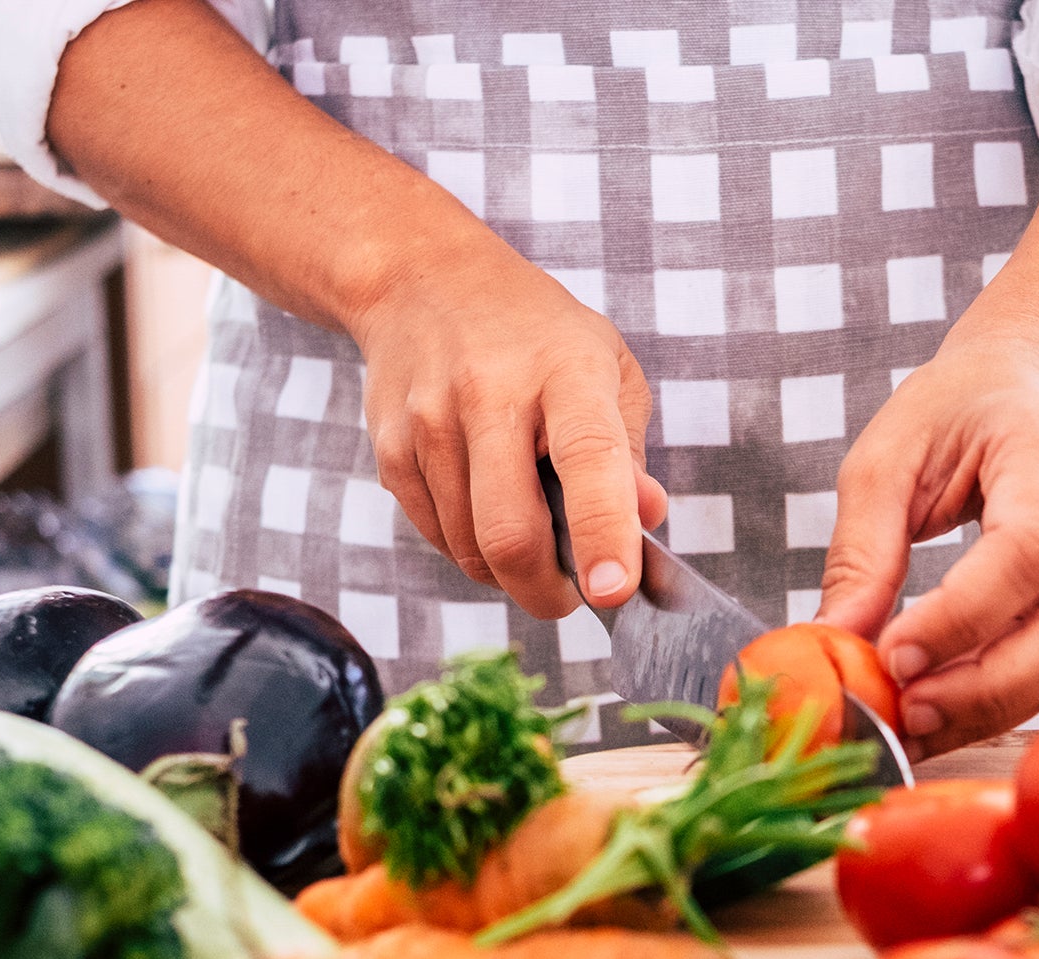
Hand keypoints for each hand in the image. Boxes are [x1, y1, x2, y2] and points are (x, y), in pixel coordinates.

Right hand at [348, 230, 666, 617]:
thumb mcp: (606, 369)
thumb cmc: (535, 335)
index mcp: (566, 371)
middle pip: (511, 533)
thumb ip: (627, 454)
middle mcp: (491, 394)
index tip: (613, 592)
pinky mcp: (392, 449)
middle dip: (545, 591)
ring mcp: (431, 422)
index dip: (603, 534)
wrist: (423, 281)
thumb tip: (647, 520)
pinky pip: (436, 536)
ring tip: (530, 532)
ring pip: (470, 549)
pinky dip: (469, 548)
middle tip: (570, 596)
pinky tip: (484, 507)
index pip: (590, 461)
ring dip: (507, 571)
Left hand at [818, 333, 1038, 757]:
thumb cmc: (957, 409)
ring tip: (916, 725)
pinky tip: (944, 713)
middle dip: (987, 685)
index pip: (1025, 551)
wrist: (1033, 383)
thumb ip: (862, 548)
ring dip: (995, 707)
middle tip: (908, 713)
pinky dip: (1004, 700)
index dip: (961, 617)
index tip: (892, 656)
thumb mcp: (889, 455)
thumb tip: (835, 640)